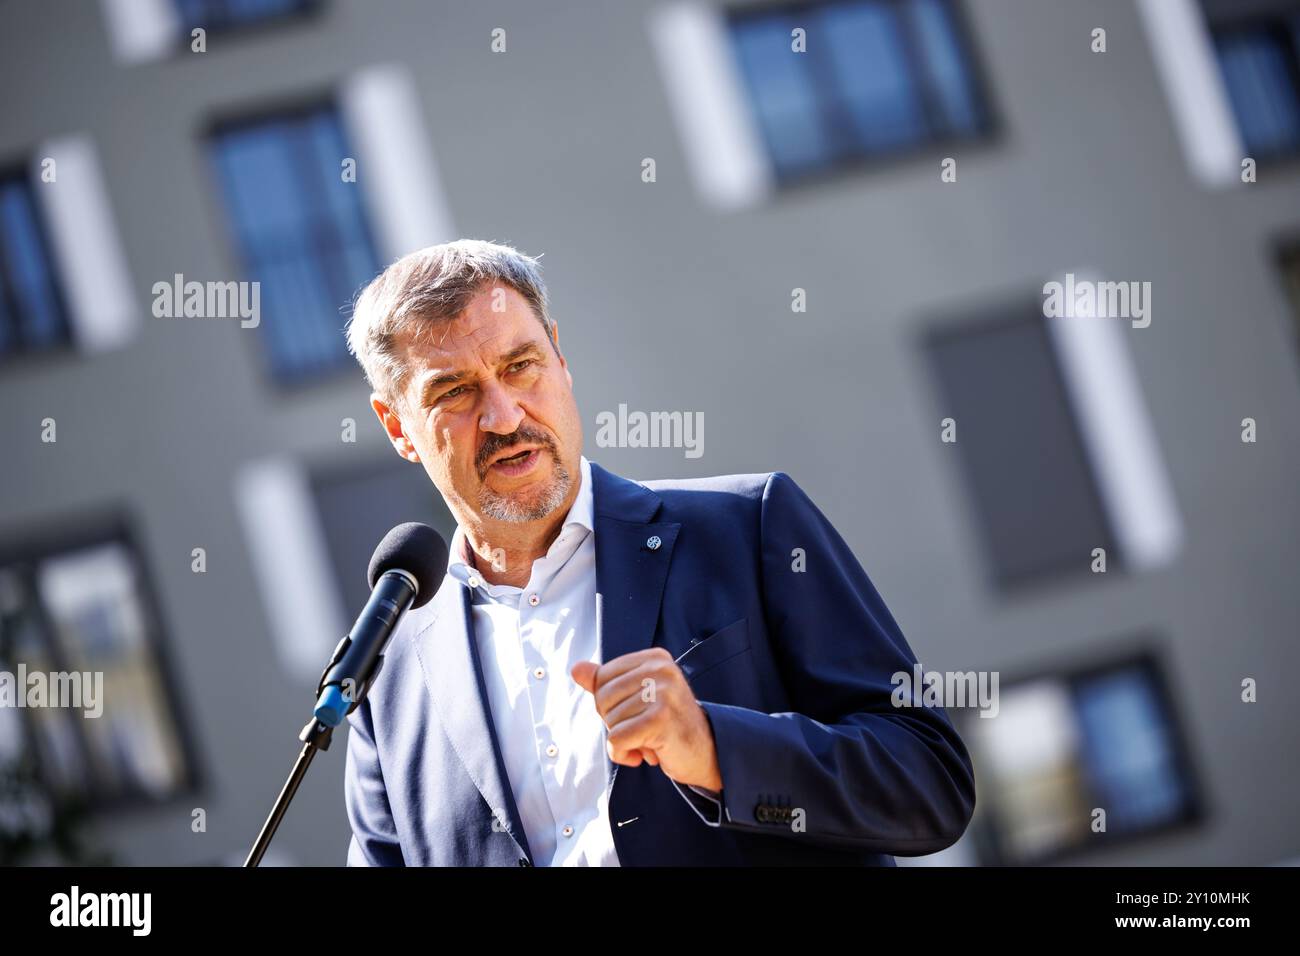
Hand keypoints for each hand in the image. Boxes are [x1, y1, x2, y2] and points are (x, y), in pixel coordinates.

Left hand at [572, 648, 722, 791]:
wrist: (707, 753)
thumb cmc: (669, 725)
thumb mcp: (638, 698)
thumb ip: (606, 682)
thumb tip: (576, 669)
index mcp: (655, 658)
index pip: (603, 677)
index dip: (610, 704)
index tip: (636, 713)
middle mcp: (661, 669)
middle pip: (603, 698)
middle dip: (615, 723)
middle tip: (643, 730)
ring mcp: (662, 693)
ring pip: (610, 721)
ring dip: (624, 741)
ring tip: (650, 740)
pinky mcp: (660, 719)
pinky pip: (617, 740)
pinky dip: (624, 754)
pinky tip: (646, 754)